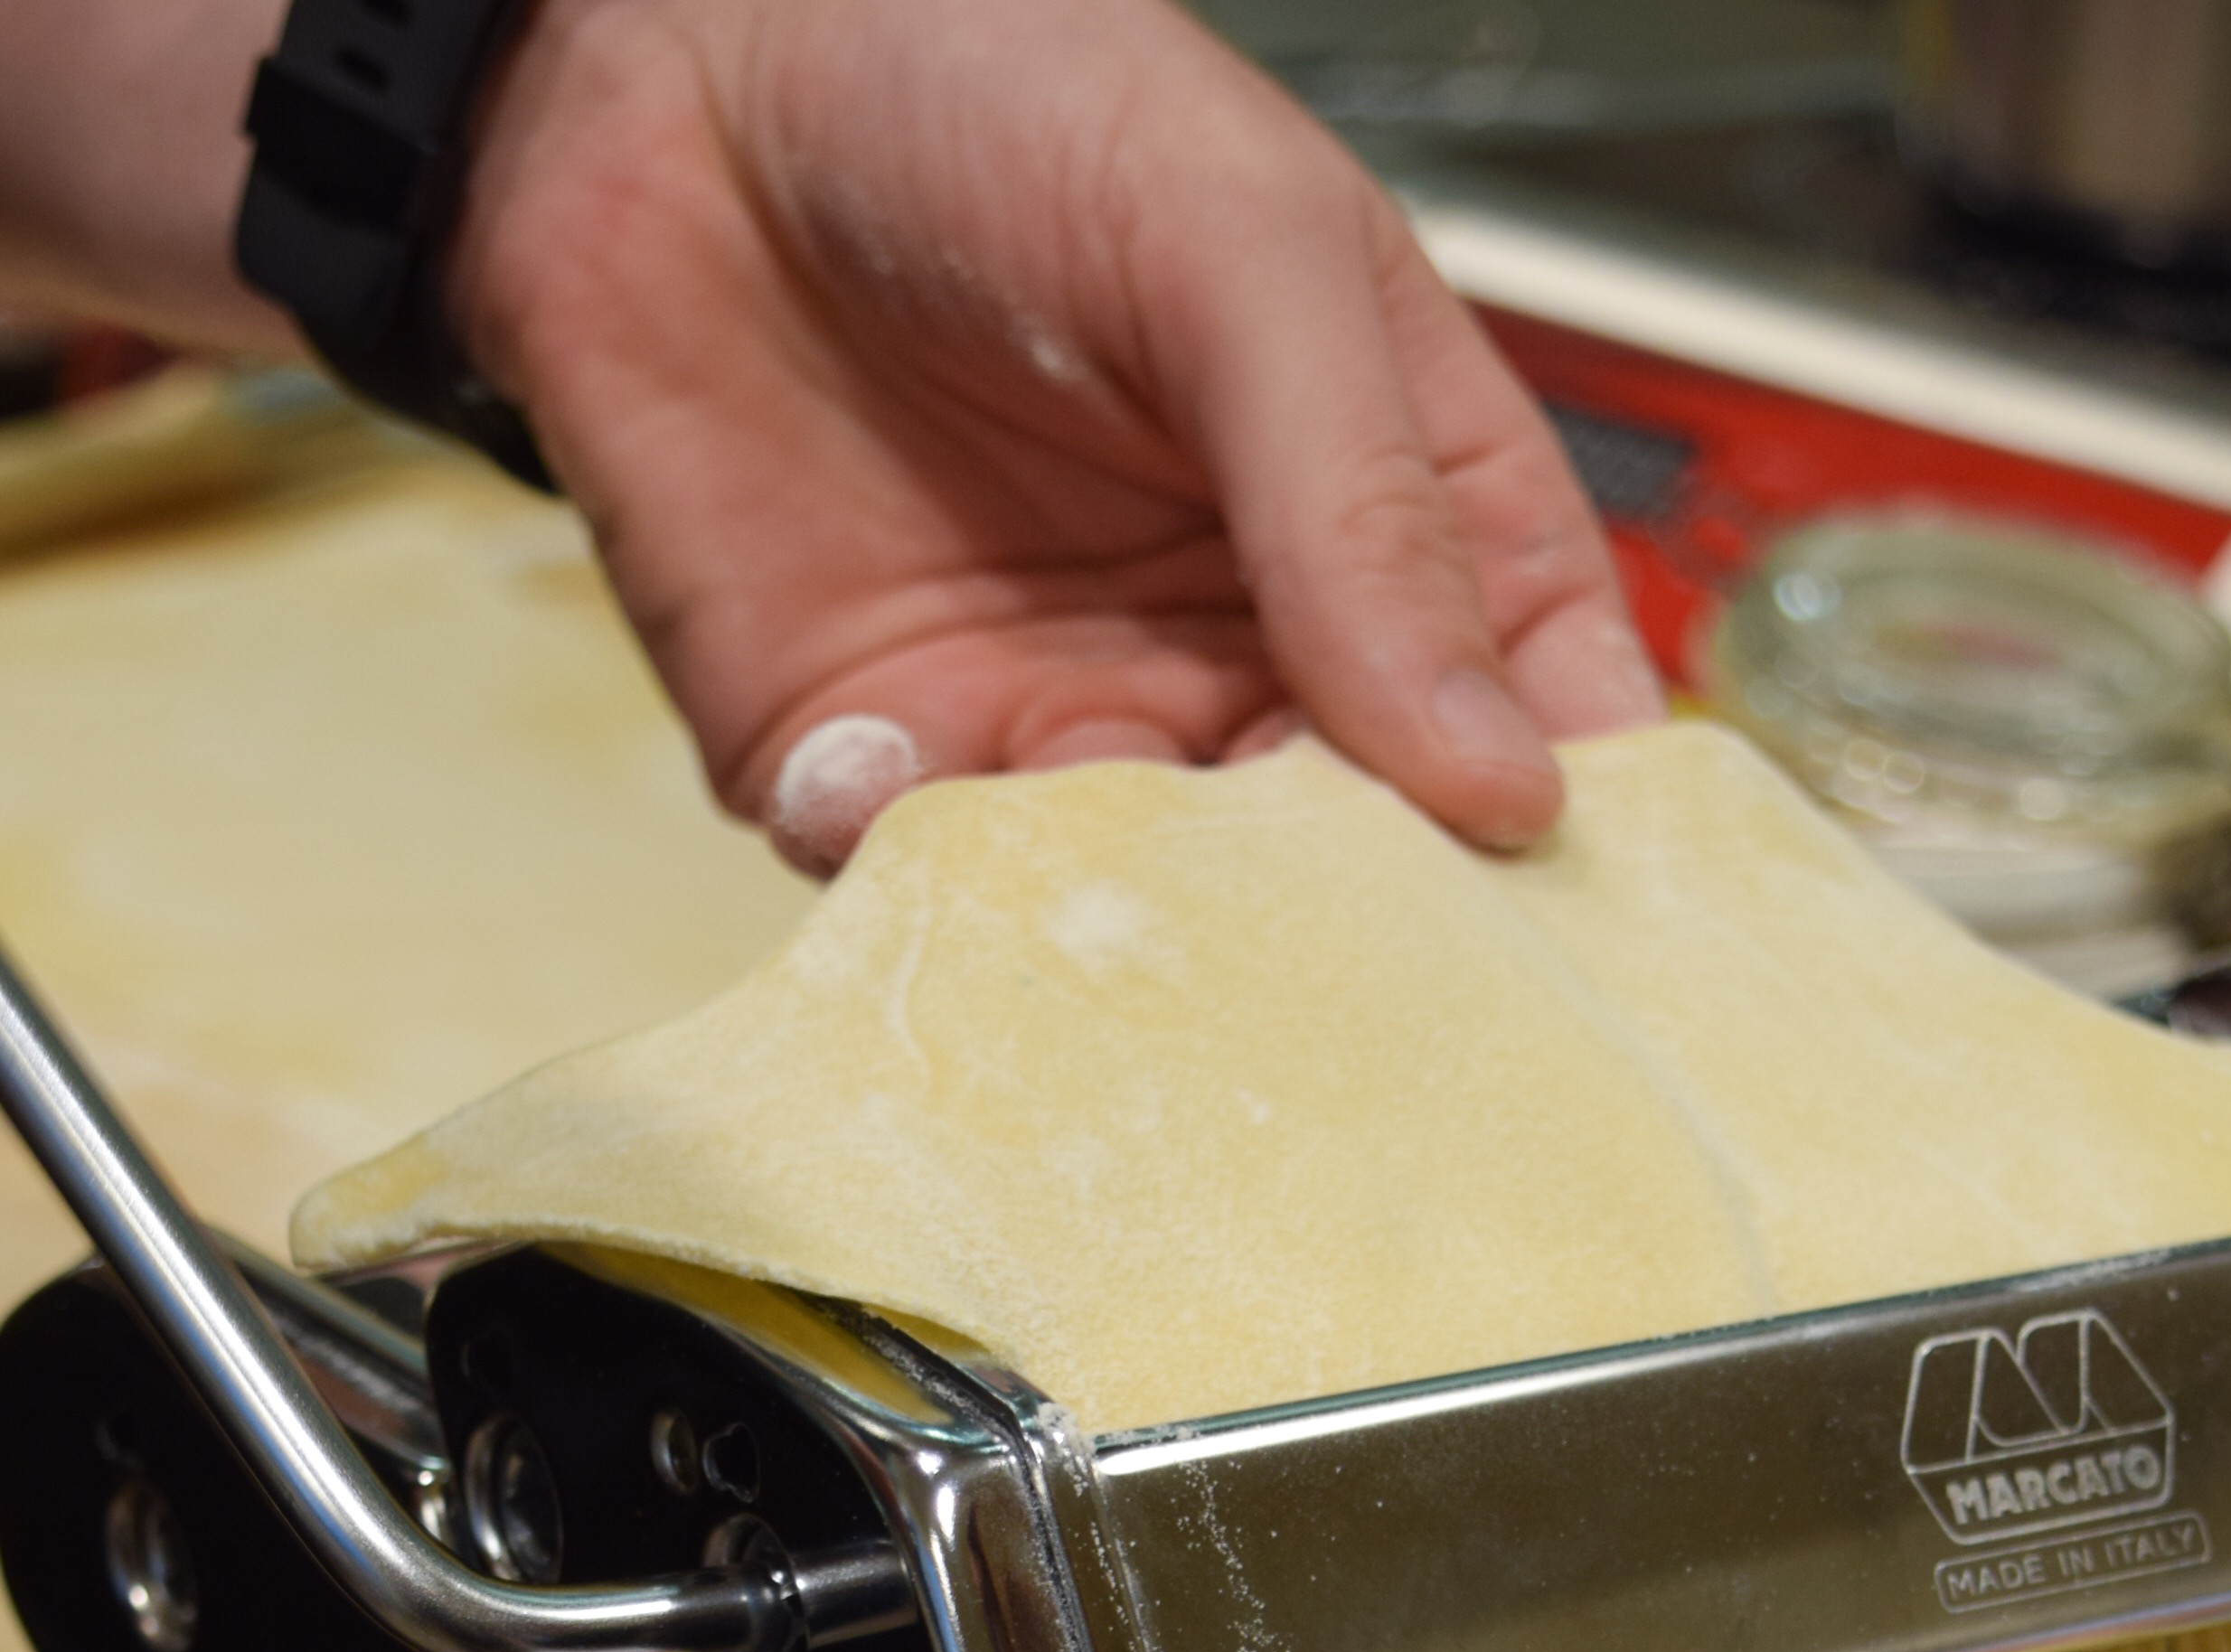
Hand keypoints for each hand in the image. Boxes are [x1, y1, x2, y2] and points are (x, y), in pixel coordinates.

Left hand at [450, 0, 1662, 865]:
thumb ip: (1366, 511)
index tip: (1565, 948)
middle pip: (1356, 882)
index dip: (1561, 849)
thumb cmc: (990, 79)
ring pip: (1151, 927)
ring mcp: (1064, 729)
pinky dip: (929, 890)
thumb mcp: (1245, 251)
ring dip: (1134, 936)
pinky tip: (885, 779)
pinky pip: (936, 901)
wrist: (663, 61)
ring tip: (1100, 881)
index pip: (1539, 732)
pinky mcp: (880, 770)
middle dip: (1348, 943)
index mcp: (1394, 527)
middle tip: (1333, 978)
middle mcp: (1243, 663)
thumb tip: (1503, 776)